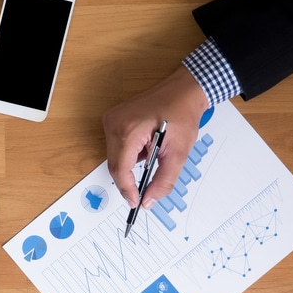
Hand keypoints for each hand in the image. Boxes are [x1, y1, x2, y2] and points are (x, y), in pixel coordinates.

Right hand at [102, 65, 209, 207]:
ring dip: (129, 166)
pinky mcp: (111, 119)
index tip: (135, 202)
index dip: (127, 189)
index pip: (120, 169)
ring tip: (151, 159)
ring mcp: (110, 120)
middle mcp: (114, 124)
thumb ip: (163, 180)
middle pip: (114, 165)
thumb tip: (149, 201)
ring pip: (113, 157)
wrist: (183, 90)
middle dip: (128, 180)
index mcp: (129, 131)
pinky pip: (115, 147)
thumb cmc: (182, 114)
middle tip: (142, 192)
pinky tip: (145, 148)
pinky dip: (128, 155)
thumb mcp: (179, 152)